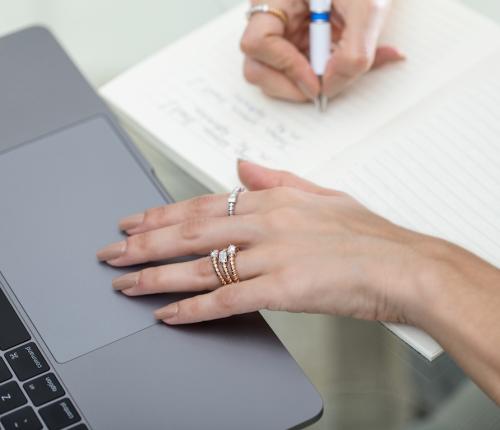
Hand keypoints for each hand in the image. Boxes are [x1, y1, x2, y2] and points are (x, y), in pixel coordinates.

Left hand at [96, 160, 434, 326]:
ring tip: (124, 282)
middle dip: (144, 243)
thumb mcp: (322, 194)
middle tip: (111, 251)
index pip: (203, 204)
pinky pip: (225, 300)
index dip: (162, 214)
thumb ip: (277, 180)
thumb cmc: (368, 234)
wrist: (404, 265)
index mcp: (273, 200)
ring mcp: (271, 256)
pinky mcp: (282, 290)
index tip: (134, 221)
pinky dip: (192, 309)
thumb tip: (242, 166)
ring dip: (156, 275)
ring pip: (199, 266)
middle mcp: (265, 224)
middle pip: (190, 231)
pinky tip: (167, 314)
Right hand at [241, 0, 403, 101]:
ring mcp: (281, 32)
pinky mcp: (295, 42)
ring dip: (306, 83)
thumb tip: (329, 88)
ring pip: (274, 75)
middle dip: (290, 85)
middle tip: (322, 87)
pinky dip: (321, 76)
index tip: (315, 79)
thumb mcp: (368, 8)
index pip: (258, 42)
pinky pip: (297, 72)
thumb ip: (353, 54)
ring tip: (339, 69)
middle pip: (256, 67)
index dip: (286, 67)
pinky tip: (345, 64)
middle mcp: (270, 16)